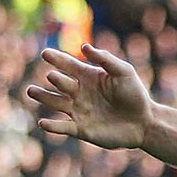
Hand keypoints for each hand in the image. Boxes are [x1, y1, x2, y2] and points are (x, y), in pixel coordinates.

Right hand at [26, 44, 152, 149]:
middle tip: (53, 77)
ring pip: (55, 103)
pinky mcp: (82, 130)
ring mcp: (79, 111)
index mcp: (87, 76)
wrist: (145, 123)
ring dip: (43, 97)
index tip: (46, 54)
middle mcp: (79, 92)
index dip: (56, 59)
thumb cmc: (135, 95)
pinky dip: (53, 126)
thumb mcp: (124, 72)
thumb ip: (105, 59)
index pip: (68, 65)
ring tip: (31, 91)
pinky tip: (43, 123)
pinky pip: (64, 127)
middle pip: (60, 83)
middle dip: (55, 79)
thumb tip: (84, 46)